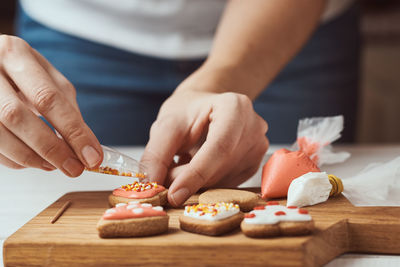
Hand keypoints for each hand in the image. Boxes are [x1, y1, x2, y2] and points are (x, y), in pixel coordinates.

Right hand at [0, 35, 101, 175]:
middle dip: (52, 149)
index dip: (73, 131)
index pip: (48, 98)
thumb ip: (66, 106)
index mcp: (15, 55)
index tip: (92, 156)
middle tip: (74, 168)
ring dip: (32, 157)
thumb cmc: (22, 72)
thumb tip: (85, 143)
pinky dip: (15, 159)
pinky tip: (33, 159)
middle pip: (18, 117)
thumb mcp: (47, 77)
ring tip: (54, 165)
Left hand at [141, 89, 268, 206]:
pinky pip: (227, 185)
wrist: (204, 110)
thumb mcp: (165, 127)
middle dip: (189, 180)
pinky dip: (206, 184)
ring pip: (224, 181)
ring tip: (181, 164)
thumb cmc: (186, 113)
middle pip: (221, 167)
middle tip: (164, 178)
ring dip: (196, 183)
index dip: (196, 174)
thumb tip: (151, 185)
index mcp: (235, 107)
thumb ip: (157, 155)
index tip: (173, 195)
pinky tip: (196, 168)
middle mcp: (254, 127)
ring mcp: (258, 147)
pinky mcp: (254, 165)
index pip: (220, 147)